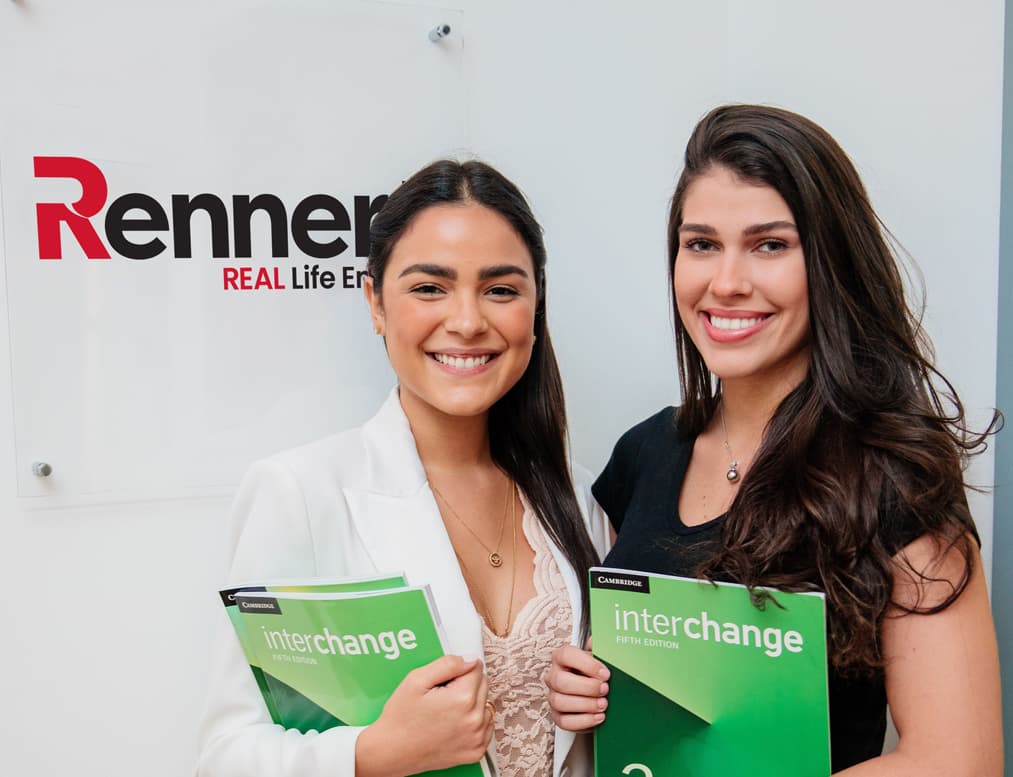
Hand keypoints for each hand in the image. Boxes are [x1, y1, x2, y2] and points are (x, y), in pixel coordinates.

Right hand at [355, 655, 492, 776]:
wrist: (393, 752)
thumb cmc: (401, 718)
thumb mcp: (416, 680)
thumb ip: (447, 664)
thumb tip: (470, 659)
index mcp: (462, 699)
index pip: (476, 667)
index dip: (458, 670)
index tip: (444, 680)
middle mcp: (474, 720)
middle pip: (483, 684)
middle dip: (466, 684)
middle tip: (442, 695)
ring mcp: (477, 738)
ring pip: (486, 705)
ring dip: (473, 703)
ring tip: (447, 711)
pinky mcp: (476, 751)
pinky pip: (486, 726)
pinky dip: (474, 722)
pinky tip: (455, 723)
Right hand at [544, 643, 609, 731]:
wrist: (597, 693)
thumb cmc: (596, 673)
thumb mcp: (600, 658)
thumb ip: (600, 649)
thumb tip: (594, 642)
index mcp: (561, 657)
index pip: (566, 655)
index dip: (587, 665)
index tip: (605, 673)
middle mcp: (554, 676)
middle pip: (561, 681)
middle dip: (587, 687)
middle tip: (605, 690)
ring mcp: (553, 696)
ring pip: (560, 702)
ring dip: (586, 705)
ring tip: (603, 704)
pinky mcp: (557, 716)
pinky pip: (565, 722)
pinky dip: (584, 721)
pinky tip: (598, 717)